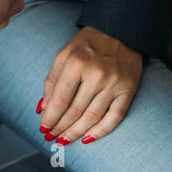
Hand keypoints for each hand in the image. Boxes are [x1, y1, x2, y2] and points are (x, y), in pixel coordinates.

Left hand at [38, 26, 142, 145]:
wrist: (120, 31)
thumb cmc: (87, 44)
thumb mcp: (63, 55)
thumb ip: (52, 80)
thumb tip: (44, 108)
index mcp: (75, 63)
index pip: (60, 99)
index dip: (50, 117)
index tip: (43, 128)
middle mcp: (96, 74)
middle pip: (75, 111)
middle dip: (61, 127)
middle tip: (52, 138)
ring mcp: (114, 83)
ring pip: (93, 117)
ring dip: (77, 132)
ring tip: (65, 140)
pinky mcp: (129, 90)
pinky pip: (115, 117)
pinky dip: (101, 131)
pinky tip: (88, 138)